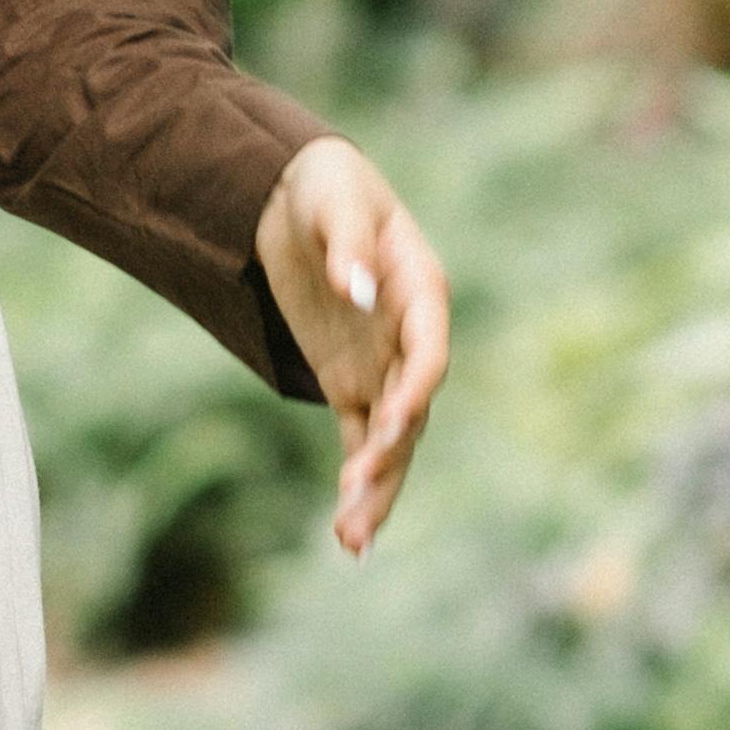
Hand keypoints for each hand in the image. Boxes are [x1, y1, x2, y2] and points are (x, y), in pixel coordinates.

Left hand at [257, 139, 449, 559]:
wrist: (299, 193)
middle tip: (356, 499)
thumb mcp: (334, 200)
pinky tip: (347, 532)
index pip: (429, 352)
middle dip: (387, 457)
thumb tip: (354, 290)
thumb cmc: (328, 187)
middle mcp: (410, 339)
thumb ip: (348, 246)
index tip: (392, 424)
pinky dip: (356, 482)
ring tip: (351, 542)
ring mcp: (382, 367)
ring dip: (375, 489)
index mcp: (421, 292)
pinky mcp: (350, 384)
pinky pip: (359, 441)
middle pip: (411, 410)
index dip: (416, 389)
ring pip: (389, 441)